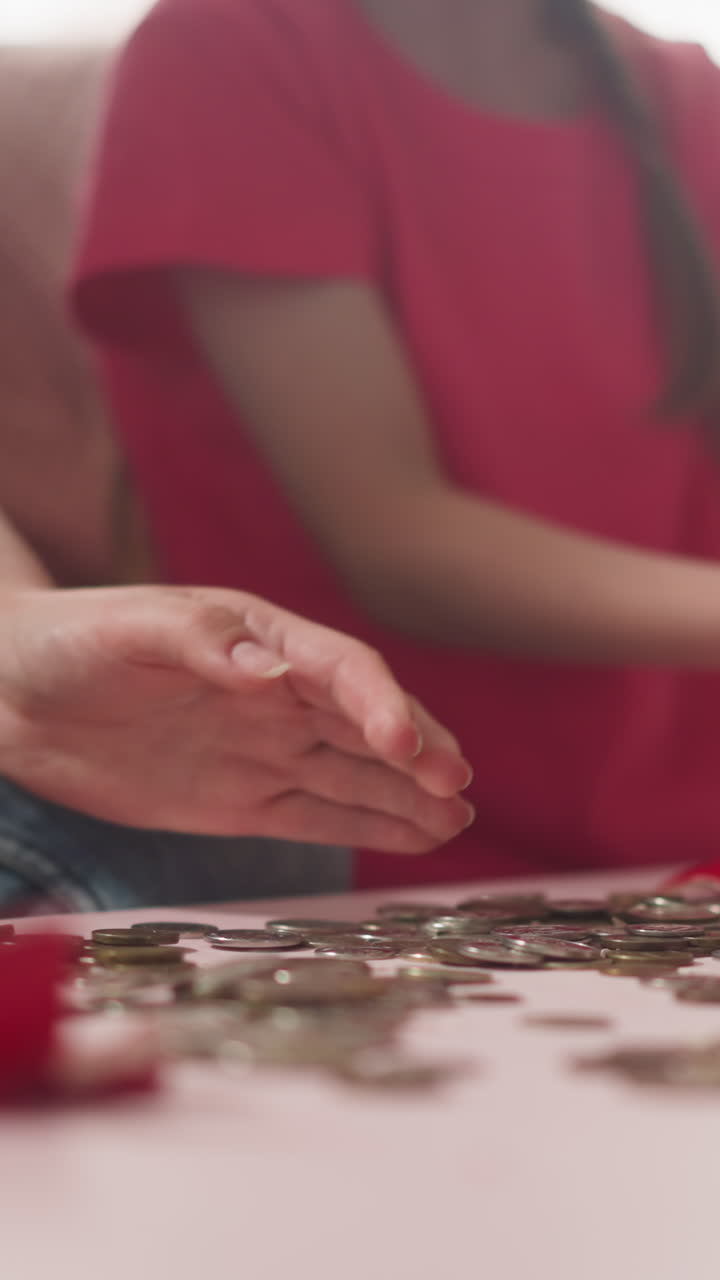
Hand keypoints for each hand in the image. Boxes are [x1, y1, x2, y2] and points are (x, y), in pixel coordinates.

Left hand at [0, 586, 472, 850]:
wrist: (10, 695)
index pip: (338, 669)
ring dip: (406, 793)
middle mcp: (276, 695)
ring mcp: (262, 750)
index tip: (404, 745)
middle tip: (455, 783)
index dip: (379, 703)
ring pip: (352, 774)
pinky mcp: (240, 801)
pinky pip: (315, 815)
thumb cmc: (67, 642)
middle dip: (414, 749)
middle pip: (362, 722)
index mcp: (258, 638)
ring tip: (457, 816)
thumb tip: (273, 671)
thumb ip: (201, 645)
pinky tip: (416, 835)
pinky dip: (367, 826)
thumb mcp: (127, 629)